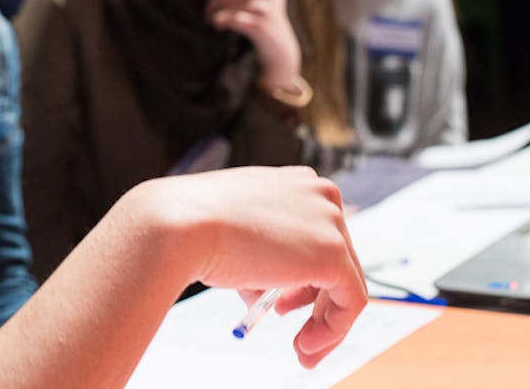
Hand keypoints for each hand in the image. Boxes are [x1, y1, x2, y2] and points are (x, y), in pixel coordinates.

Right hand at [145, 167, 366, 367]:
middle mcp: (321, 194)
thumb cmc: (195, 225)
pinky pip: (350, 302)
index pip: (319, 234)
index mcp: (298, 182)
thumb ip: (263, 256)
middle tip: (294, 333)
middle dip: (314, 302)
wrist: (179, 224)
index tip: (282, 305)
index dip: (303, 276)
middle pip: (338, 258)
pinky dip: (332, 330)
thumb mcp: (236, 234)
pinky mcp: (333, 254)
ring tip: (300, 347)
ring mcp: (331, 222)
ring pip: (347, 283)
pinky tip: (304, 345)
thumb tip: (274, 292)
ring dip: (324, 322)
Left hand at [189, 0, 300, 87]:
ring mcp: (265, 10)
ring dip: (213, 10)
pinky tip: (218, 26)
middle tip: (198, 3)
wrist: (280, 51)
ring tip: (209, 19)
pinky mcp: (260, 26)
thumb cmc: (265, 22)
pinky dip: (221, 20)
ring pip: (228, 1)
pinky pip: (233, 18)